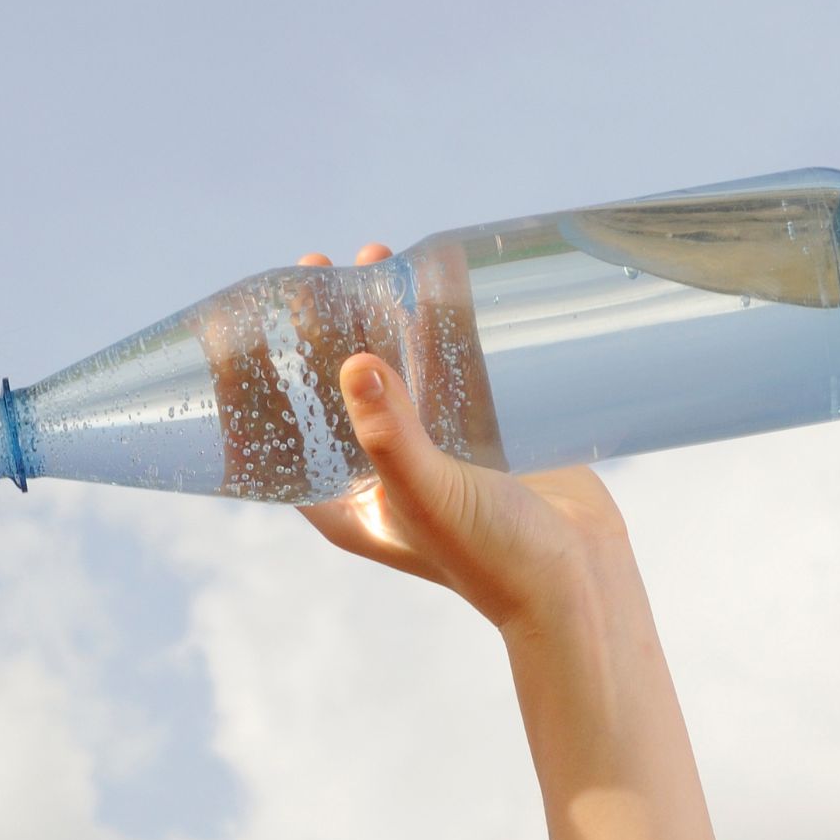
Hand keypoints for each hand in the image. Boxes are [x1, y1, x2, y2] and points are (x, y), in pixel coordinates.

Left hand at [292, 243, 635, 637]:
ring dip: (383, 319)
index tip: (257, 324)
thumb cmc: (494, 559)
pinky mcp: (483, 435)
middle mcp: (384, 476)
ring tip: (374, 257)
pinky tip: (438, 282)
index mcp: (349, 505)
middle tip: (317, 271)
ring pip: (397, 373)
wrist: (582, 582)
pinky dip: (441, 330)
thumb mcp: (428, 495)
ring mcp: (435, 453)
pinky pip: (452, 371)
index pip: (286, 438)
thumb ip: (390, 433)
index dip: (265, 384)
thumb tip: (354, 364)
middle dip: (325, 333)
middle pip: (338, 394)